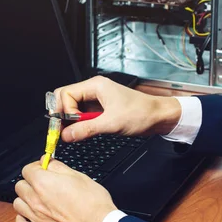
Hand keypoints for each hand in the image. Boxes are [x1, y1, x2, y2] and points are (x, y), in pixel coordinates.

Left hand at [13, 158, 116, 221]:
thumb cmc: (94, 204)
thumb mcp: (79, 176)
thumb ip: (58, 167)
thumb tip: (48, 162)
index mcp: (44, 183)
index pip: (27, 169)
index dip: (36, 167)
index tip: (44, 169)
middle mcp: (36, 200)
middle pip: (20, 185)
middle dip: (30, 182)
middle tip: (43, 184)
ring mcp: (35, 217)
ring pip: (18, 203)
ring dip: (25, 199)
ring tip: (38, 200)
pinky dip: (22, 219)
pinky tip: (31, 216)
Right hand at [54, 75, 180, 141]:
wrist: (158, 116)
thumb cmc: (141, 113)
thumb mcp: (112, 123)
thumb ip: (86, 129)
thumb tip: (66, 135)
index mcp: (95, 86)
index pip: (66, 93)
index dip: (64, 110)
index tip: (68, 125)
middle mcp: (93, 90)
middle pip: (65, 97)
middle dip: (62, 113)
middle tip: (64, 129)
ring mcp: (96, 99)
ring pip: (72, 106)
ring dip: (70, 119)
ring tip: (74, 132)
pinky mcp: (99, 109)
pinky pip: (81, 113)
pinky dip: (78, 123)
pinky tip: (82, 131)